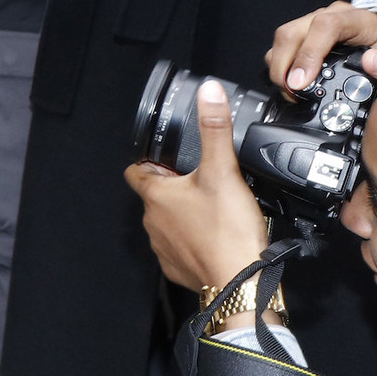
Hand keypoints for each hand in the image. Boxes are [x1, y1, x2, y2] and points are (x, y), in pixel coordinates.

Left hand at [128, 79, 274, 300]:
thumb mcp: (224, 171)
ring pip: (166, 222)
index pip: (136, 170)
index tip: (169, 158)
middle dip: (173, 187)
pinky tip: (215, 236)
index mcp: (156, 195)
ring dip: (183, 215)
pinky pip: (179, 249)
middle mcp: (152, 222)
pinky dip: (192, 241)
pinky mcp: (177, 269)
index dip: (150, 161)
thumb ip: (215, 129)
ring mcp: (162, 248)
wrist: (241, 282)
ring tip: (212, 209)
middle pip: (155, 196)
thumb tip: (208, 93)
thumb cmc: (228, 229)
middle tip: (202, 182)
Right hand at [266, 1, 376, 91]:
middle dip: (284, 67)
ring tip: (291, 93)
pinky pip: (283, 45)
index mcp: (357, 19)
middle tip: (292, 95)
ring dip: (280, 67)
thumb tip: (372, 63)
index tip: (302, 82)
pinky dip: (282, 66)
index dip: (308, 54)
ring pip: (283, 39)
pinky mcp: (306, 32)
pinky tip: (292, 84)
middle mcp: (331, 15)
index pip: (324, 27)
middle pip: (292, 32)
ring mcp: (315, 22)